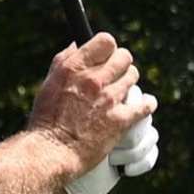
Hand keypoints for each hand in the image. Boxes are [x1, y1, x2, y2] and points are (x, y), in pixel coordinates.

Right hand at [28, 33, 152, 182]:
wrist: (52, 152)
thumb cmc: (46, 120)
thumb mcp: (48, 84)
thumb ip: (63, 62)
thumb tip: (77, 45)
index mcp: (74, 68)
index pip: (105, 41)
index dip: (108, 49)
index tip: (106, 56)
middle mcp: (93, 79)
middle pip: (124, 56)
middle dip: (121, 63)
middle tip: (116, 74)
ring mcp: (109, 99)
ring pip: (133, 76)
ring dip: (128, 81)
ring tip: (123, 91)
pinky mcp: (120, 119)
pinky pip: (145, 104)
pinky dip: (147, 104)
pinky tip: (146, 104)